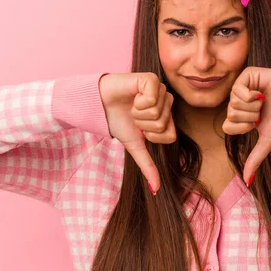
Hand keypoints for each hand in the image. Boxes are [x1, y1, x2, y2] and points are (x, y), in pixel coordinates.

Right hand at [99, 72, 175, 194]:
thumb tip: (156, 190)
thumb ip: (148, 166)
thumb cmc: (118, 121)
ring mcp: (160, 90)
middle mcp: (166, 102)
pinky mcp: (151, 80)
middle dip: (143, 125)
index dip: (152, 136)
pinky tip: (132, 96)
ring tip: (131, 106)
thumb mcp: (135, 146)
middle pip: (164, 125)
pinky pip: (152, 98)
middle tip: (133, 115)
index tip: (140, 129)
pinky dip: (138, 102)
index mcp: (166, 116)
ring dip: (138, 113)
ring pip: (157, 113)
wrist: (99, 105)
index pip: (171, 136)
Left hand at [222, 66, 270, 185]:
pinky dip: (251, 95)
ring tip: (265, 101)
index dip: (243, 127)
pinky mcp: (248, 75)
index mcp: (242, 115)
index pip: (227, 126)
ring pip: (232, 103)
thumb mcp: (267, 141)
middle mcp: (240, 101)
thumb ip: (255, 159)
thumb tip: (247, 181)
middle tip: (263, 110)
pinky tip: (262, 93)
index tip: (257, 123)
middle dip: (250, 116)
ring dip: (252, 106)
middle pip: (230, 114)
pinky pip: (237, 88)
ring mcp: (243, 87)